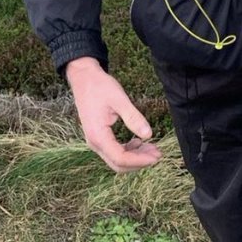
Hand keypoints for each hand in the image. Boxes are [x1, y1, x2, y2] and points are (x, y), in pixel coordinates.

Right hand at [65, 57, 161, 173]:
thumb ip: (133, 118)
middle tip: (157, 153)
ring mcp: (95, 141)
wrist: (83, 78)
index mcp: (98, 135)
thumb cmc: (99, 86)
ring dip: (135, 157)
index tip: (156, 156)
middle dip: (139, 162)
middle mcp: (94, 142)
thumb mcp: (119, 99)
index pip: (120, 158)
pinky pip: (114, 151)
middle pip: (118, 164)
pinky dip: (128, 150)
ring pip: (116, 159)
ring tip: (152, 147)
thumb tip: (149, 134)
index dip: (140, 160)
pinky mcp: (99, 137)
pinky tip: (139, 142)